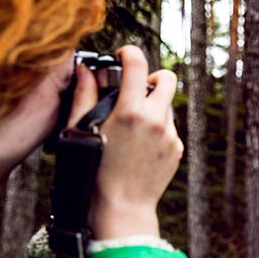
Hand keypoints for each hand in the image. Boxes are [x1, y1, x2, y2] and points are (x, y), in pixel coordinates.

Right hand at [69, 45, 180, 239]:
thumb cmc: (95, 169)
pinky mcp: (177, 149)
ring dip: (154, 105)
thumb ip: (85, 95)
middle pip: (167, 78)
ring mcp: (170, 135)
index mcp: (130, 111)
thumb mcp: (81, 130)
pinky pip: (169, 128)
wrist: (121, 205)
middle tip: (137, 88)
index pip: (137, 64)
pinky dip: (157, 128)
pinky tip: (140, 145)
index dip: (130, 52)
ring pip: (168, 105)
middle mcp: (155, 119)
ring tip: (132, 125)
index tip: (124, 55)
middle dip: (153, 77)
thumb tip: (85, 70)